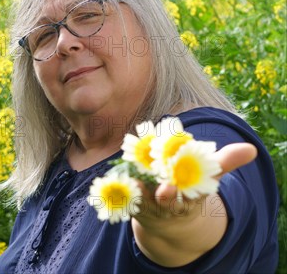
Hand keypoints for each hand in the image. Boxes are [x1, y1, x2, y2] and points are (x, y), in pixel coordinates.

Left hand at [131, 143, 257, 266]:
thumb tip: (251, 149)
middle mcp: (172, 204)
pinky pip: (127, 200)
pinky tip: (118, 181)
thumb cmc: (190, 186)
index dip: (186, 191)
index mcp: (192, 197)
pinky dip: (123, 192)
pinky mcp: (135, 206)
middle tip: (161, 186)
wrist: (170, 220)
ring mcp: (152, 206)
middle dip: (165, 195)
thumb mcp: (209, 175)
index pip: (191, 195)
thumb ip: (225, 161)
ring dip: (139, 192)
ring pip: (146, 200)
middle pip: (168, 201)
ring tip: (133, 180)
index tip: (175, 186)